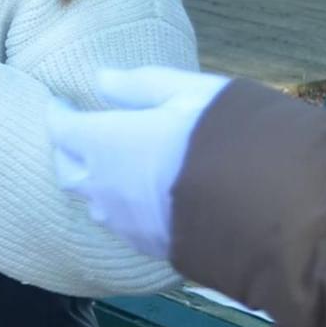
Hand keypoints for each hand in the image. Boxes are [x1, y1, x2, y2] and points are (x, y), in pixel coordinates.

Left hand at [47, 67, 231, 260]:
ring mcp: (124, 223)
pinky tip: (139, 200)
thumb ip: (139, 86)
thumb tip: (101, 79)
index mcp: (103, 144)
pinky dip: (122, 208)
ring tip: (109, 169)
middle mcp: (103, 187)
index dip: (59, 114)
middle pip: (68, 172)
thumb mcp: (186, 93)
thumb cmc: (223, 135)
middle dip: (67, 152)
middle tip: (78, 136)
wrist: (265, 207)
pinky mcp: (149, 247)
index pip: (61, 129)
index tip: (61, 102)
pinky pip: (123, 226)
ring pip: (94, 204)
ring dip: (95, 185)